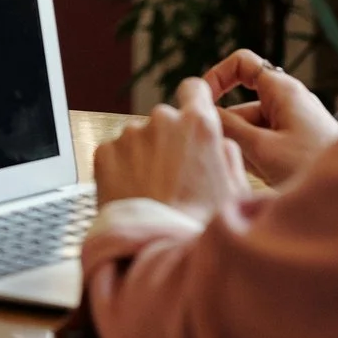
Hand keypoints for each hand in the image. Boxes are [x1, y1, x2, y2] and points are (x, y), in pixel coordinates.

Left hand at [92, 78, 247, 226]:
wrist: (156, 249)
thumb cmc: (200, 224)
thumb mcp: (234, 188)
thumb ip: (227, 153)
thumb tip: (218, 142)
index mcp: (198, 124)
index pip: (195, 88)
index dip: (193, 102)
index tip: (189, 116)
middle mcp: (162, 120)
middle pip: (164, 120)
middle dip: (167, 141)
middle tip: (172, 177)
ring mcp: (129, 135)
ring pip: (138, 138)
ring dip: (143, 156)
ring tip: (151, 191)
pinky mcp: (103, 152)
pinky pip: (114, 153)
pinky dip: (121, 169)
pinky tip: (133, 193)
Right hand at [202, 49, 337, 186]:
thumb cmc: (312, 166)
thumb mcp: (262, 148)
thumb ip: (229, 128)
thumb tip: (201, 111)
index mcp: (282, 90)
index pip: (242, 63)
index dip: (218, 77)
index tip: (202, 103)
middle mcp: (288, 102)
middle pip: (242, 105)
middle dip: (229, 130)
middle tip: (220, 156)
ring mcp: (293, 125)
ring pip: (252, 129)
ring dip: (243, 149)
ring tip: (251, 174)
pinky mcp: (298, 145)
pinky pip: (266, 144)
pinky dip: (257, 159)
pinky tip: (263, 180)